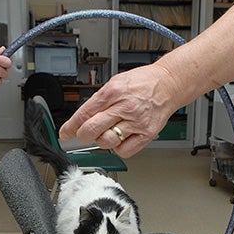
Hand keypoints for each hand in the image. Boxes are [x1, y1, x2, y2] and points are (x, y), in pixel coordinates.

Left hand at [59, 64, 179, 157]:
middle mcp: (124, 107)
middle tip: (84, 135)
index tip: (65, 133)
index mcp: (113, 92)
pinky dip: (119, 148)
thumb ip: (99, 100)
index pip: (85, 113)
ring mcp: (135, 122)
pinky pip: (125, 151)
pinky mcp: (146, 134)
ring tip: (107, 133)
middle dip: (83, 135)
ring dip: (101, 141)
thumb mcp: (116, 82)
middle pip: (92, 130)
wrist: (168, 84)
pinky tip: (120, 139)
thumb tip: (83, 117)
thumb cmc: (142, 83)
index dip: (71, 126)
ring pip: (107, 142)